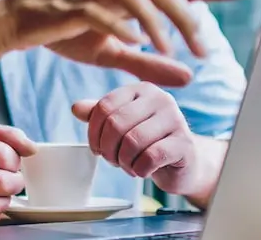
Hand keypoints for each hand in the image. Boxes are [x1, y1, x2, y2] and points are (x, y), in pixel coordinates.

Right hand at [0, 0, 257, 85]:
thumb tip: (190, 77)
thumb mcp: (112, 53)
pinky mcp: (69, 7)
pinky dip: (118, 24)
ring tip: (169, 49)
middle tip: (203, 50)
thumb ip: (149, 63)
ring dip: (156, 19)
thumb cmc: (66, 33)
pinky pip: (98, 10)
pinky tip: (133, 41)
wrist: (17, 24)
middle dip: (187, 15)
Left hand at [71, 83, 201, 195]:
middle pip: (116, 123)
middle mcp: (161, 99)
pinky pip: (150, 157)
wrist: (183, 163)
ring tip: (128, 166)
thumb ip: (100, 115)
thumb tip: (75, 107)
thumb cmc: (148, 142)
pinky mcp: (185, 144)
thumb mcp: (123, 125)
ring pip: (132, 141)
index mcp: (142, 90)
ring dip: (123, 161)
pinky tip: (142, 171)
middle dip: (108, 149)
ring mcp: (176, 120)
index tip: (96, 149)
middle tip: (112, 160)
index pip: (105, 106)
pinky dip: (139, 169)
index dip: (94, 132)